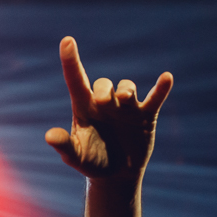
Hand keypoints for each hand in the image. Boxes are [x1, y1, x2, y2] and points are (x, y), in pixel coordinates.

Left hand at [45, 36, 172, 181]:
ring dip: (127, 89)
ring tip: (126, 99)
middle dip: (104, 89)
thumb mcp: (76, 157)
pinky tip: (166, 78)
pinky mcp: (146, 116)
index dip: (71, 60)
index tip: (66, 41)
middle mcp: (105, 103)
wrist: (116, 175)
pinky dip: (161, 88)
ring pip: (127, 87)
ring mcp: (126, 108)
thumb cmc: (91, 162)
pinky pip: (155, 98)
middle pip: (103, 84)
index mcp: (84, 108)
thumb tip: (50, 136)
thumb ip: (64, 146)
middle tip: (102, 102)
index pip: (76, 79)